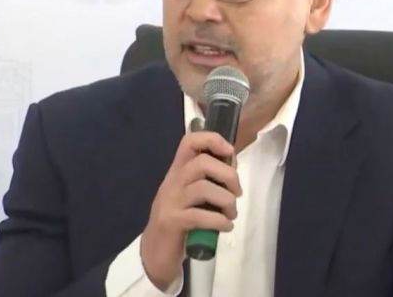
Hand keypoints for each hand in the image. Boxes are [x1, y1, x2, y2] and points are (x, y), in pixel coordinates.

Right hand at [140, 131, 241, 289]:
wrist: (155, 252)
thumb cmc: (179, 220)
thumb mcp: (192, 195)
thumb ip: (209, 179)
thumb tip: (231, 163)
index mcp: (178, 171)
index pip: (189, 142)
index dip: (212, 139)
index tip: (230, 152)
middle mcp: (172, 182)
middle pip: (202, 163)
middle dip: (228, 176)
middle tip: (237, 193)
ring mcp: (170, 201)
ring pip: (203, 188)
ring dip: (227, 201)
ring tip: (231, 214)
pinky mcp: (172, 222)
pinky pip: (200, 215)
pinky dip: (219, 221)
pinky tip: (226, 227)